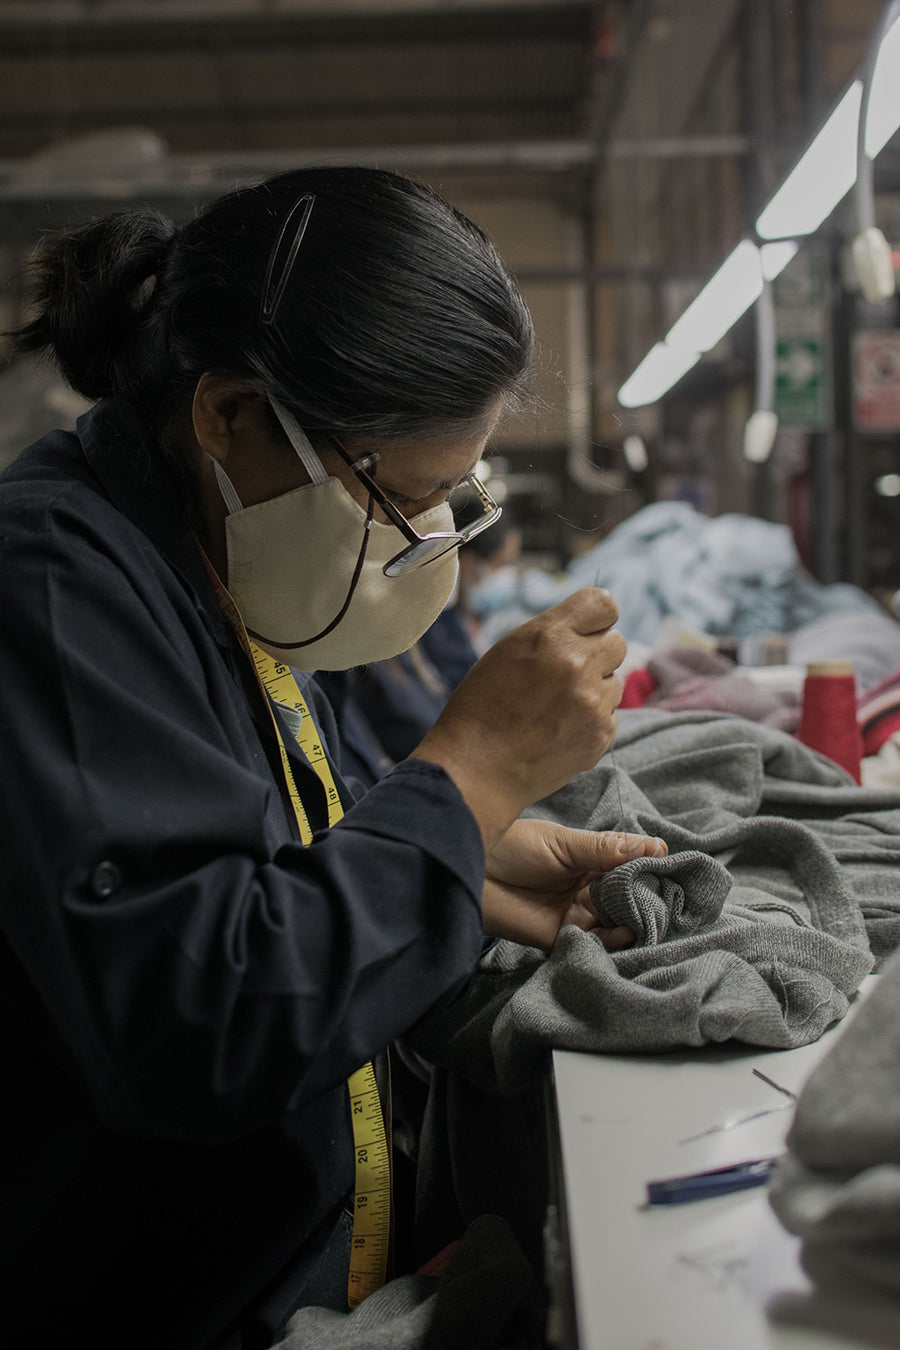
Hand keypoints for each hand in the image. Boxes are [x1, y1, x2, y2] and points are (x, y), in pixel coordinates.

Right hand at [411, 589, 625, 851]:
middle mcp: (577, 664)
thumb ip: (553, 634)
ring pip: (615, 682)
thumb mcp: (508, 651)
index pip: (603, 603)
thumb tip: (592, 629)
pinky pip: (610, 716)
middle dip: (597, 654)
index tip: (587, 630)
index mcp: (549, 635)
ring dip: (594, 690)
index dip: (596, 617)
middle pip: (617, 642)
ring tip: (556, 708)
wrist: (475, 769)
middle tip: (566, 674)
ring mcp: (593, 703)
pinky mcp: (600, 735)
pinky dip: (591, 721)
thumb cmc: (482, 706)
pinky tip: (559, 730)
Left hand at [481, 817, 667, 953]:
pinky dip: (613, 941)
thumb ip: (605, 850)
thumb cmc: (511, 847)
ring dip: (634, 920)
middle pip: (629, 896)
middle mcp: (588, 887)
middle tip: (663, 897)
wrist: (470, 871)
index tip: (669, 868)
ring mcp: (577, 912)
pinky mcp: (563, 936)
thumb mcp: (563, 844)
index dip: (650, 867)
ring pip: (618, 921)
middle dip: (647, 897)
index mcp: (591, 859)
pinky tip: (625, 931)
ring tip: (647, 914)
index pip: (631, 864)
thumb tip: (654, 847)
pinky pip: (596, 943)